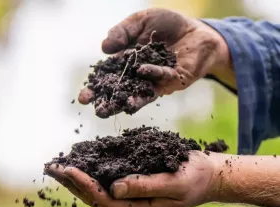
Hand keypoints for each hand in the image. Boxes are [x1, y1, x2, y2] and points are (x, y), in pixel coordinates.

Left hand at [46, 151, 219, 206]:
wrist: (208, 175)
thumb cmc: (194, 177)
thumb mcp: (174, 182)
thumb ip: (145, 186)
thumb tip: (114, 187)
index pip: (103, 199)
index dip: (83, 184)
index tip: (67, 169)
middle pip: (93, 196)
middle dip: (70, 182)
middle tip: (50, 167)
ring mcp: (129, 197)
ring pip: (95, 189)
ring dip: (75, 178)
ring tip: (56, 166)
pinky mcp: (131, 185)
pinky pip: (105, 180)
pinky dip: (89, 171)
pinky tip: (78, 162)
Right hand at [78, 8, 229, 116]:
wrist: (197, 29)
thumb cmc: (166, 25)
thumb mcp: (139, 22)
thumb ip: (121, 32)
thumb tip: (104, 48)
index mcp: (126, 64)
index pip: (107, 78)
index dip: (95, 88)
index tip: (83, 99)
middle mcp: (138, 77)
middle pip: (119, 91)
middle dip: (105, 101)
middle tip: (93, 109)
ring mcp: (155, 81)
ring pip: (137, 94)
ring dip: (124, 102)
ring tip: (111, 110)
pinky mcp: (172, 80)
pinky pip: (160, 78)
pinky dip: (150, 73)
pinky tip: (140, 72)